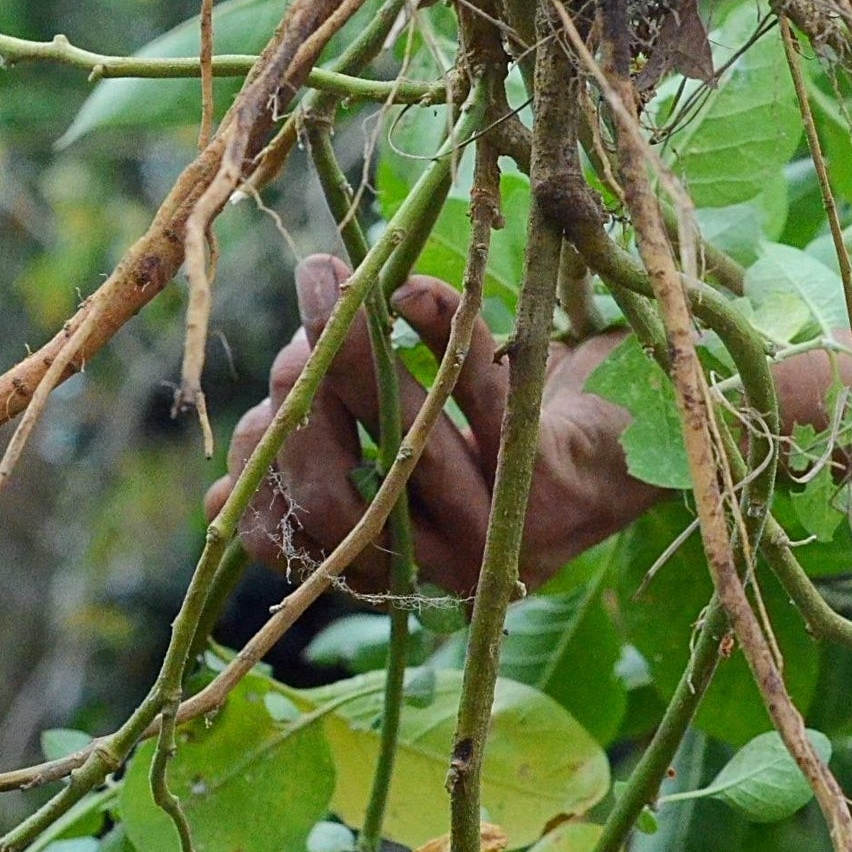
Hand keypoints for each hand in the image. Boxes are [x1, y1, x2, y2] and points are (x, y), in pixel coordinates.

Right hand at [204, 255, 662, 597]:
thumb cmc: (494, 452)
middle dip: (299, 391)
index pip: (282, 536)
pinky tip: (411, 292)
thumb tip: (223, 493)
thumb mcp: (400, 473)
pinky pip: (479, 396)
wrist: (628, 454)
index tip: (262, 400)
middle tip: (306, 304)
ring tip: (335, 281)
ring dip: (353, 348)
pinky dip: (438, 332)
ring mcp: (494, 531)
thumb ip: (322, 474)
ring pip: (399, 440)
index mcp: (384, 571)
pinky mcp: (547, 481)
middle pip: (331, 489)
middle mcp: (435, 570)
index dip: (255, 467)